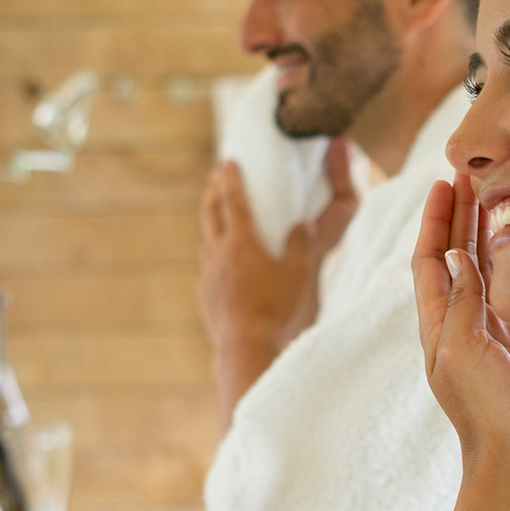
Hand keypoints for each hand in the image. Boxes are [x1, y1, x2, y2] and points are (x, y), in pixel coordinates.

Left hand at [198, 141, 359, 424]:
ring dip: (210, 223)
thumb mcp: (300, 275)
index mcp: (242, 243)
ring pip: (206, 241)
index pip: (234, 201)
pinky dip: (213, 256)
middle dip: (213, 192)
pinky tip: (219, 265)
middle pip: (210, 214)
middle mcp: (219, 255)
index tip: (228, 161)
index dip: (231, 179)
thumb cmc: (279, 311)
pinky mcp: (206, 298)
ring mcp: (209, 277)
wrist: (247, 349)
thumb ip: (302, 245)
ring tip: (215, 217)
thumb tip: (303, 225)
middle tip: (215, 178)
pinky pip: (207, 269)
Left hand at [410, 173, 509, 483]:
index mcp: (437, 325)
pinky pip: (509, 288)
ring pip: (482, 267)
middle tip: (474, 173)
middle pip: (454, 255)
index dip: (435, 220)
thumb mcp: (467, 354)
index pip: (430, 259)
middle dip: (460, 215)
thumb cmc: (487, 412)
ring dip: (485, 231)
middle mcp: (457, 322)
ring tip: (497, 193)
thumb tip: (459, 253)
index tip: (445, 182)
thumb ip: (462, 304)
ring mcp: (487, 330)